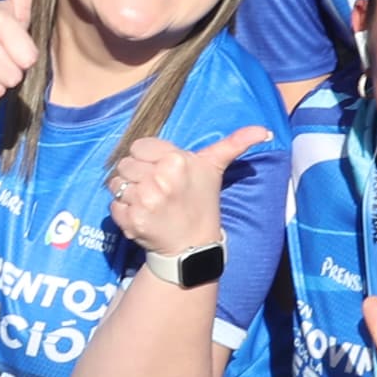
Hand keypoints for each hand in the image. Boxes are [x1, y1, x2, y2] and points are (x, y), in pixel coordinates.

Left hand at [107, 123, 271, 258]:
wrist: (193, 245)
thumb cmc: (201, 201)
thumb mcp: (215, 168)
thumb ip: (234, 144)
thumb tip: (263, 130)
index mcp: (176, 161)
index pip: (138, 146)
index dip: (146, 158)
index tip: (160, 170)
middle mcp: (159, 179)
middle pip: (125, 163)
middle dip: (136, 174)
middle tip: (155, 188)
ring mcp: (144, 201)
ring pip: (116, 183)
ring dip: (126, 192)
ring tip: (147, 201)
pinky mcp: (131, 220)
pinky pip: (113, 205)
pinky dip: (123, 211)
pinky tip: (142, 216)